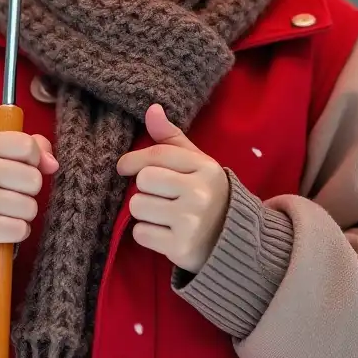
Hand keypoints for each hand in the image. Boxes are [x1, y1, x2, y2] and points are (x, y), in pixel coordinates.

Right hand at [0, 129, 58, 258]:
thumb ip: (33, 148)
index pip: (27, 145)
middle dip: (30, 191)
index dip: (34, 160)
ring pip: (29, 207)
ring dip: (25, 214)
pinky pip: (19, 229)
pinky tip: (4, 227)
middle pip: (33, 178)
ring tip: (7, 211)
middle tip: (12, 193)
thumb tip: (52, 164)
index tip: (21, 168)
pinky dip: (18, 232)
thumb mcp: (4, 157)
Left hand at [116, 104, 229, 274]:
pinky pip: (140, 233)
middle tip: (159, 196)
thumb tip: (152, 109)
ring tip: (163, 215)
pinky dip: (146, 233)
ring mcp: (191, 222)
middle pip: (143, 181)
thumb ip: (172, 138)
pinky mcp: (181, 247)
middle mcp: (199, 193)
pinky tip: (165, 233)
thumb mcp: (196, 164)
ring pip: (138, 207)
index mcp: (205, 168)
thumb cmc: (206, 195)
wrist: (233, 242)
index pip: (157, 155)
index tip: (124, 167)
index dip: (133, 160)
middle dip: (144, 189)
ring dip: (143, 212)